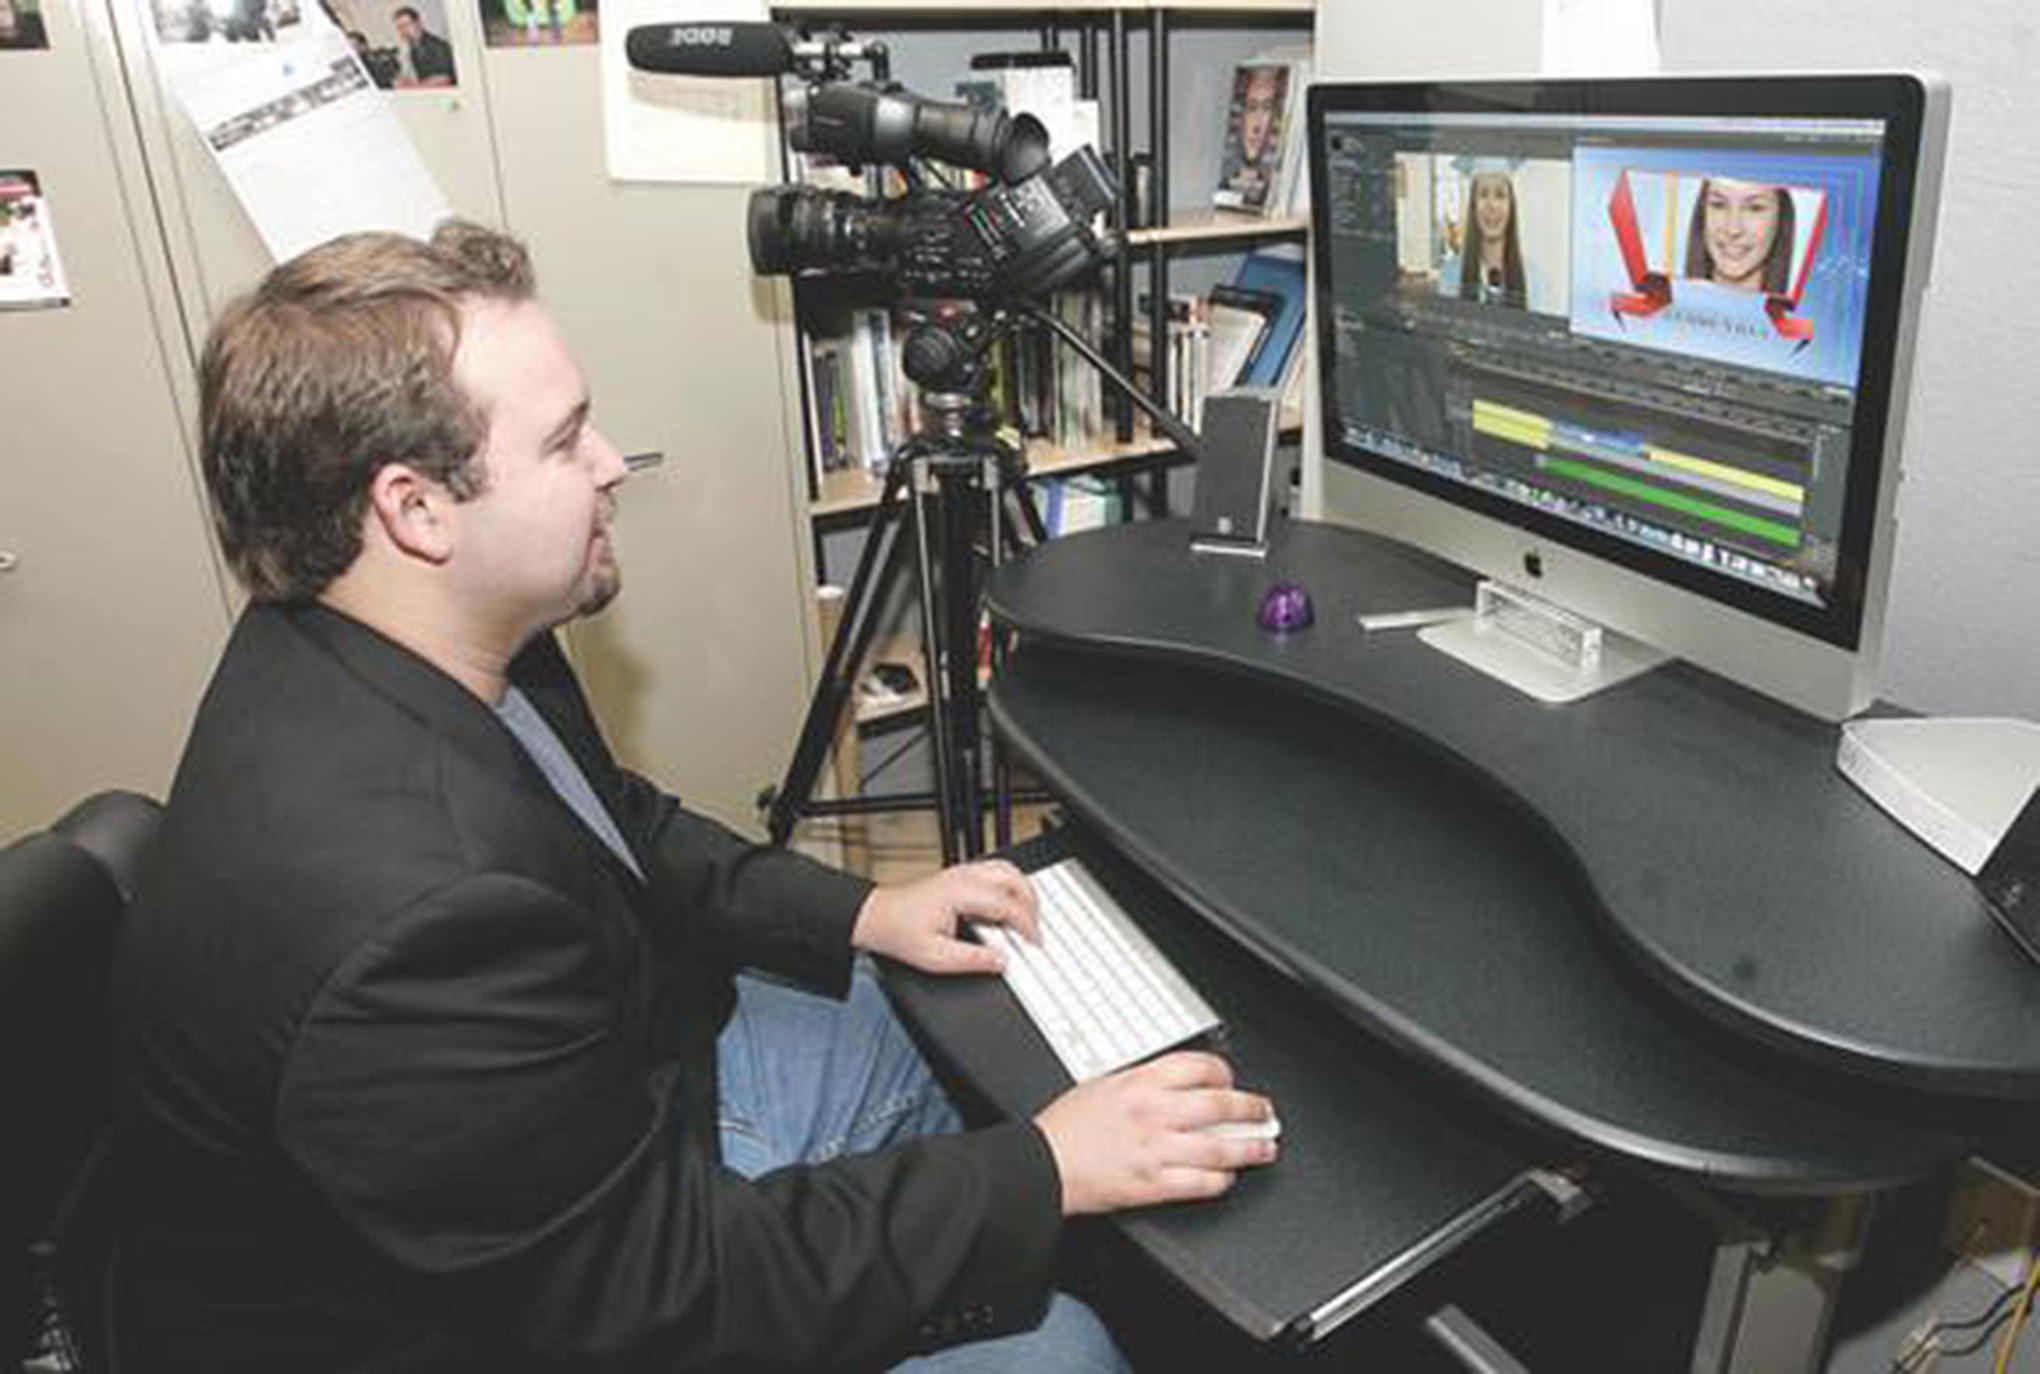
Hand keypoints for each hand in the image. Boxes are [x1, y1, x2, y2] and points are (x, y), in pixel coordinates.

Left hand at [850, 858, 1039, 976]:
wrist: (876, 917)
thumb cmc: (898, 932)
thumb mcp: (935, 957)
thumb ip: (972, 961)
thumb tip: (1003, 962)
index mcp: (961, 893)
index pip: (1008, 905)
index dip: (1027, 925)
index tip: (1035, 943)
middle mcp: (963, 877)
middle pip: (1015, 880)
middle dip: (1032, 905)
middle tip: (1035, 931)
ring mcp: (961, 872)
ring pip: (1008, 870)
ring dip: (1024, 892)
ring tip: (1028, 918)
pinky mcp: (959, 875)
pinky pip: (996, 871)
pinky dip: (1011, 886)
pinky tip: (1010, 905)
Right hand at [1033, 1052, 1277, 1214]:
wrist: (1041, 1164)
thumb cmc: (1065, 1127)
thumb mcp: (1103, 1084)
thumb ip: (1142, 1082)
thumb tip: (1175, 1085)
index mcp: (1141, 1081)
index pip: (1200, 1067)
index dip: (1225, 1073)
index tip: (1231, 1081)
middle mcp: (1155, 1112)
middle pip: (1221, 1105)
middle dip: (1252, 1109)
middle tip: (1265, 1113)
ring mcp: (1157, 1149)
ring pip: (1220, 1147)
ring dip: (1250, 1148)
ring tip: (1264, 1148)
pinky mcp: (1153, 1184)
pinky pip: (1201, 1182)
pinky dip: (1221, 1180)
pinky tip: (1227, 1178)